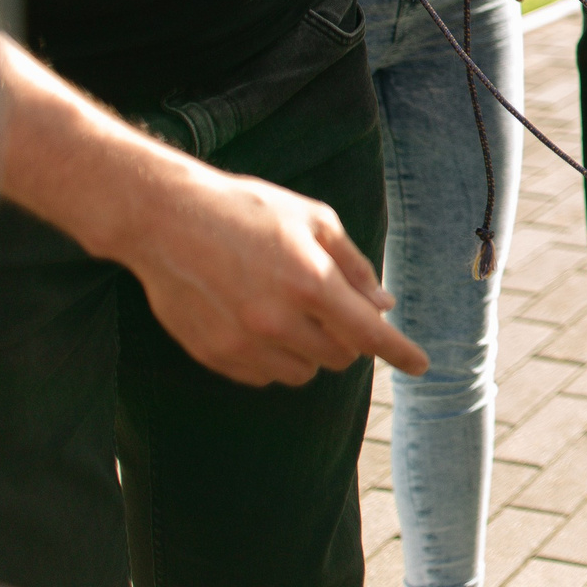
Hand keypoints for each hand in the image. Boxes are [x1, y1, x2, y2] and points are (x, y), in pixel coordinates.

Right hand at [116, 159, 429, 387]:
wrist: (165, 218)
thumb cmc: (247, 210)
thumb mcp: (313, 220)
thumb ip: (353, 266)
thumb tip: (383, 306)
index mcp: (310, 282)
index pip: (369, 334)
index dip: (400, 352)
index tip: (421, 365)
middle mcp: (278, 320)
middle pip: (339, 357)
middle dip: (345, 338)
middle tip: (329, 309)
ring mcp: (242, 342)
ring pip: (302, 374)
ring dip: (309, 352)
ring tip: (289, 313)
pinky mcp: (213, 355)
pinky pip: (263, 376)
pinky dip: (273, 359)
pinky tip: (258, 324)